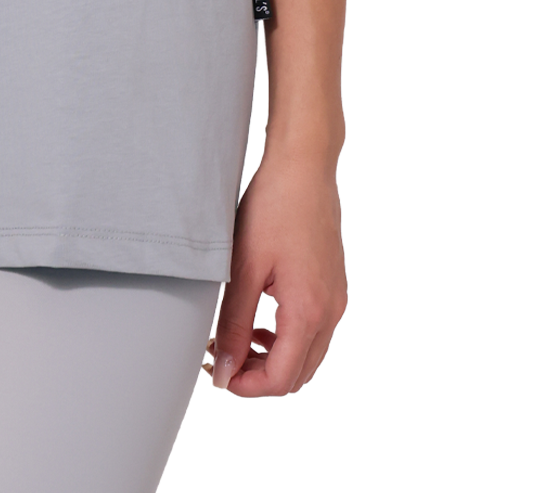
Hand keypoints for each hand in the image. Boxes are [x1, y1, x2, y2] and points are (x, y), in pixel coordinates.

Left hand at [205, 155, 347, 396]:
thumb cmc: (274, 208)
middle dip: (258, 376)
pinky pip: (314, 333)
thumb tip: (226, 370)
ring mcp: (336, 300)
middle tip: (223, 356)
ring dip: (273, 359)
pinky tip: (261, 320)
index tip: (219, 373)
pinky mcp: (334, 287)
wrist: (303, 168)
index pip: (281, 379)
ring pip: (307, 357)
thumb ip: (234, 325)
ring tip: (238, 338)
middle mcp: (330, 312)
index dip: (246, 387)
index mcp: (309, 311)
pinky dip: (287, 339)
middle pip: (297, 375)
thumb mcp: (244, 268)